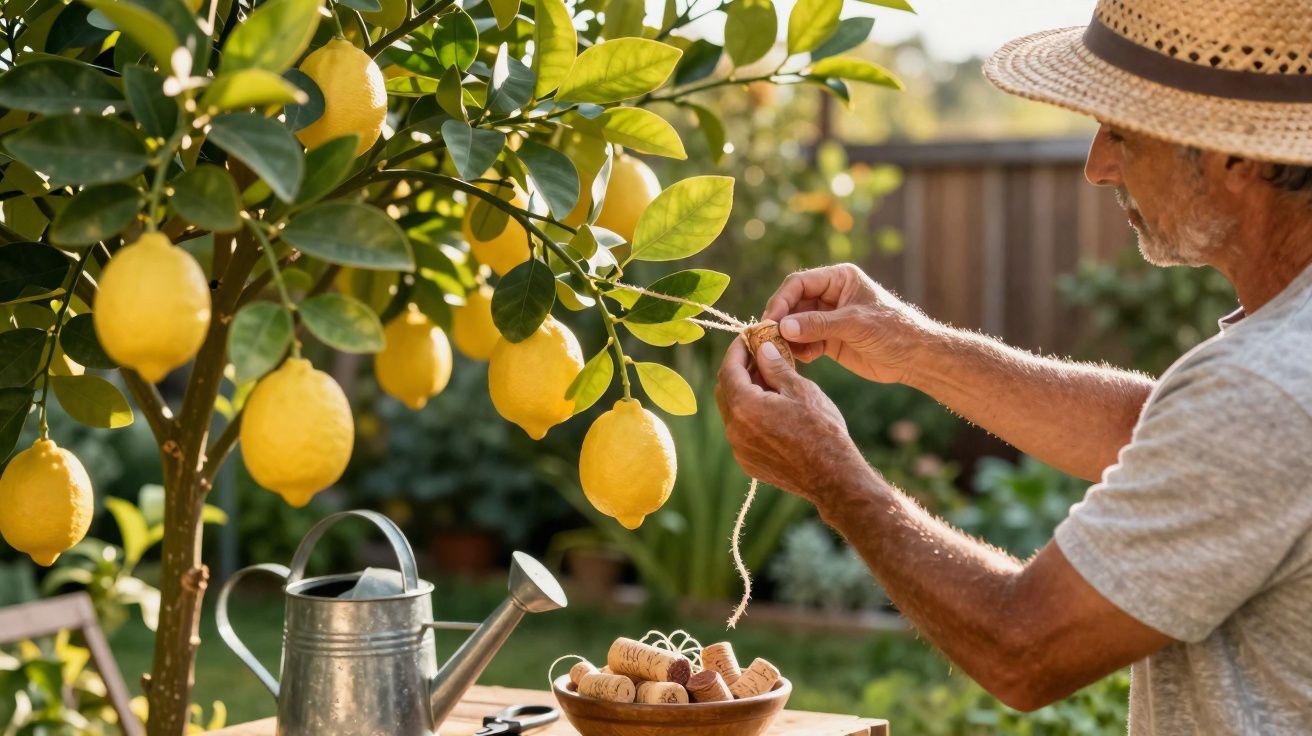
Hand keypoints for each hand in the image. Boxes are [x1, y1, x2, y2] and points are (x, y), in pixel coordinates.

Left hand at [716, 334, 871, 507]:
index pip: (728, 370)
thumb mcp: (800, 390)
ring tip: (771, 382)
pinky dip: (751, 415)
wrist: (833, 477)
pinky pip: (742, 431)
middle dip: (740, 370)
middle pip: (726, 390)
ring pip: (733, 411)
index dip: (737, 350)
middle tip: (760, 356)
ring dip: (745, 393)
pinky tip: (773, 409)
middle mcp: (735, 430)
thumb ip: (775, 367)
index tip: (747, 337)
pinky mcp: (748, 462)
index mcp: (745, 407)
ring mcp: (739, 449)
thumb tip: (761, 348)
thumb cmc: (822, 430)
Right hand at [763, 264, 938, 384]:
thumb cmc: (893, 330)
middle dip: (781, 321)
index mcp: (839, 279)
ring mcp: (829, 318)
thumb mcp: (854, 323)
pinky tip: (805, 359)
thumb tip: (783, 327)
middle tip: (769, 339)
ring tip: (786, 352)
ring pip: (796, 324)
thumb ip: (818, 324)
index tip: (771, 320)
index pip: (799, 283)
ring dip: (788, 338)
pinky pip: (805, 342)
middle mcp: (831, 295)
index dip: (782, 300)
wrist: (915, 357)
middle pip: (793, 304)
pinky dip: (800, 350)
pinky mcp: (830, 340)